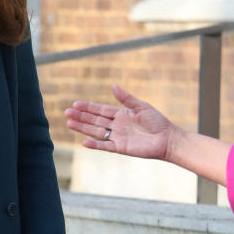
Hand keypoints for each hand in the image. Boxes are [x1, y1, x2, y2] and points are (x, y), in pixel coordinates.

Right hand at [65, 85, 179, 159]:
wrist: (167, 139)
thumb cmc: (157, 122)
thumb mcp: (141, 106)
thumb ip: (126, 98)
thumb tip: (113, 86)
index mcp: (120, 114)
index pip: (100, 110)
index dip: (88, 107)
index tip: (75, 104)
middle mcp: (116, 125)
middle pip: (94, 120)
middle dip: (80, 116)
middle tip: (66, 112)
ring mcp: (116, 137)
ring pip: (95, 131)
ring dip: (82, 128)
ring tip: (69, 123)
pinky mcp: (120, 148)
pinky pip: (104, 146)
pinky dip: (94, 144)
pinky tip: (83, 142)